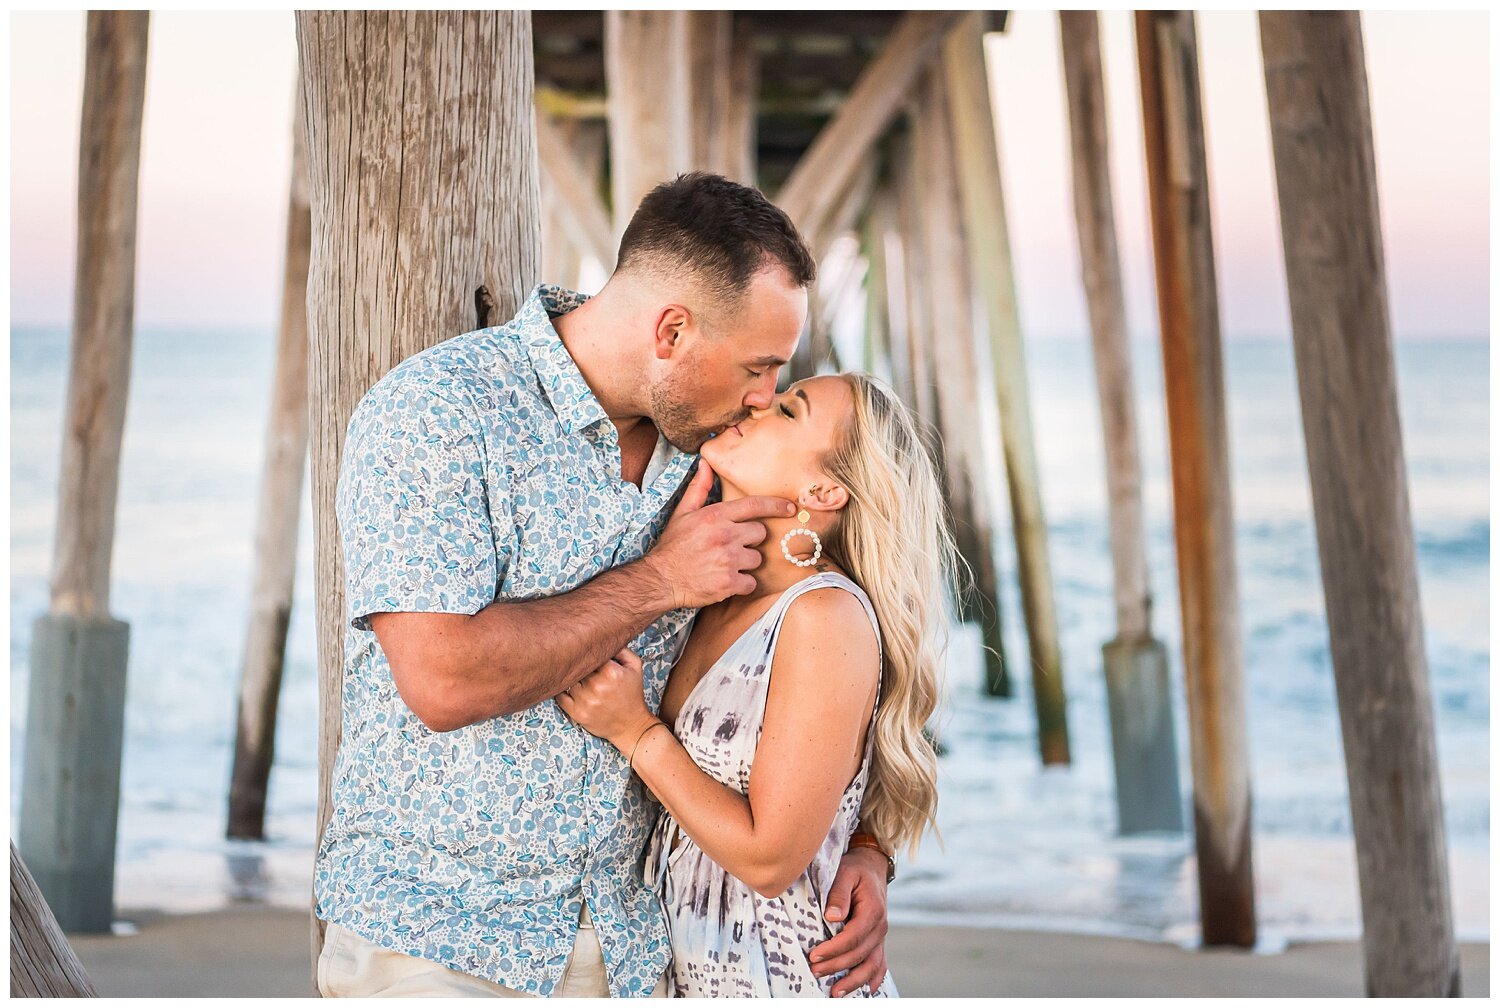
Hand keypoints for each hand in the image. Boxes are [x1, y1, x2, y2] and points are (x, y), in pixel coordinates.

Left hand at [555, 647, 655, 749]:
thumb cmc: (632, 694)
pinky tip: (571, 690)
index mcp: (611, 672)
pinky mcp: (577, 713)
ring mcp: (585, 701)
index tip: (588, 653)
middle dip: (580, 666)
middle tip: (581, 666)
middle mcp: (596, 686)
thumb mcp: (635, 667)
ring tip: (580, 680)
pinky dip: (562, 691)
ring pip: (569, 680)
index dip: (588, 653)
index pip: (590, 654)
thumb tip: (605, 637)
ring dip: (572, 679)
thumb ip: (622, 649)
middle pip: (578, 666)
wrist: (631, 725)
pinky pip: (560, 696)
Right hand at [640, 460, 794, 609]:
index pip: (755, 505)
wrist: (661, 578)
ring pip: (757, 558)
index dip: (776, 505)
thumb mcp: (683, 513)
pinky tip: (726, 581)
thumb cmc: (673, 545)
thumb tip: (705, 463)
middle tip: (732, 546)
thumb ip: (699, 488)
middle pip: (760, 533)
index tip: (790, 508)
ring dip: (745, 563)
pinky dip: (742, 584)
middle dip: (750, 540)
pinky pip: (751, 582)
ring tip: (725, 564)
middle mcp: (725, 535)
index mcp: (716, 516)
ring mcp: (729, 559)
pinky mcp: (729, 582)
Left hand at [808, 845, 890, 995]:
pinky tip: (865, 992)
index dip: (834, 949)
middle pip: (859, 954)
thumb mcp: (845, 873)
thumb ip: (839, 894)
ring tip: (836, 992)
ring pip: (872, 965)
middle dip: (836, 966)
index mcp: (873, 911)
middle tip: (814, 971)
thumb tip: (832, 916)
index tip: (814, 955)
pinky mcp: (877, 940)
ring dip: (855, 981)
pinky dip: (874, 979)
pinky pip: (880, 963)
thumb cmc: (855, 870)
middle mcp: (880, 926)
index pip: (853, 937)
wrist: (872, 867)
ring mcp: (880, 935)